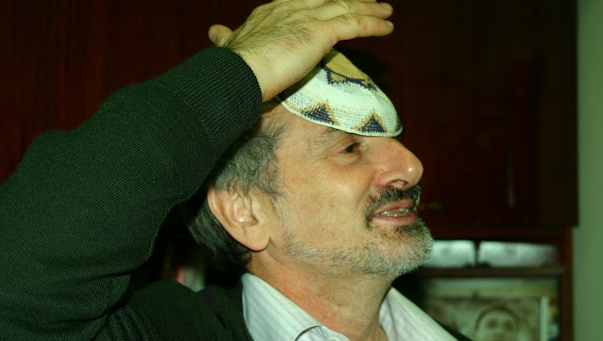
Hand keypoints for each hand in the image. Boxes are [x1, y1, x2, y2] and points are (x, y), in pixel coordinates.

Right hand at [208, 0, 393, 101]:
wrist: (237, 71)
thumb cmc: (232, 65)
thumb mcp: (228, 45)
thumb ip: (227, 37)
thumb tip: (214, 31)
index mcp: (273, 11)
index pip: (304, 1)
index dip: (322, 1)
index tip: (335, 3)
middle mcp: (292, 8)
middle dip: (351, 0)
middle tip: (370, 2)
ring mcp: (307, 18)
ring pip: (346, 8)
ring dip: (369, 10)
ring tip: (386, 11)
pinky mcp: (320, 32)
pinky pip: (354, 25)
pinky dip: (373, 25)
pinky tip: (388, 27)